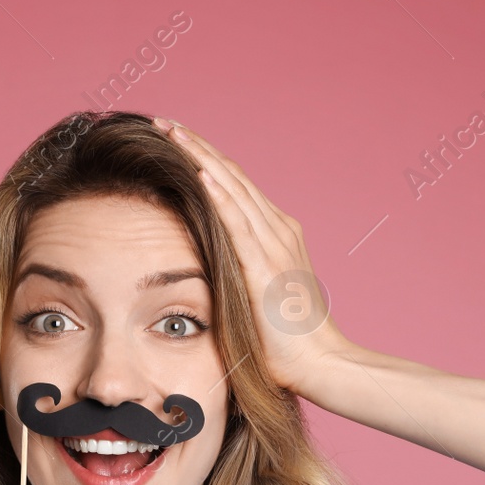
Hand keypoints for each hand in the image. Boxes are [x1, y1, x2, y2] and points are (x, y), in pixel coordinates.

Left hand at [153, 116, 347, 395]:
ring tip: (173, 132)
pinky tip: (199, 172)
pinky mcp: (265, 265)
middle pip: (231, 176)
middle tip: (164, 121)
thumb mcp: (257, 295)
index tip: (176, 139)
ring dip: (201, 157)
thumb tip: (207, 267)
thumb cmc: (288, 341)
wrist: (320, 363)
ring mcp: (274, 244)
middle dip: (196, 146)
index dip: (206, 159)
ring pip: (232, 188)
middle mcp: (278, 229)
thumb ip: (239, 274)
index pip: (235, 187)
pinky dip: (219, 194)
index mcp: (276, 234)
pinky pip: (238, 222)